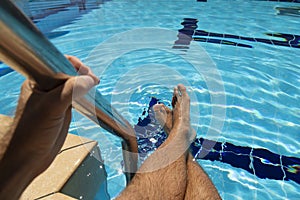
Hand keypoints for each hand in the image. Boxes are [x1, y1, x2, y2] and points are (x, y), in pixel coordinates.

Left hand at [0, 55, 98, 198]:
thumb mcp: (51, 107)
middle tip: (92, 79)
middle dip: (82, 73)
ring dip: (85, 83)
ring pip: (74, 84)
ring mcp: (56, 99)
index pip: (57, 64)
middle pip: (68, 73)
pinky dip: (85, 94)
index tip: (84, 69)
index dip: (72, 64)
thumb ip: (70, 91)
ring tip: (94, 84)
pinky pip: (77, 97)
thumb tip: (89, 80)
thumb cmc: (30, 132)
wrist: (29, 157)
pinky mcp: (64, 110)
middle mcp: (47, 88)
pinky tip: (91, 94)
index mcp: (37, 81)